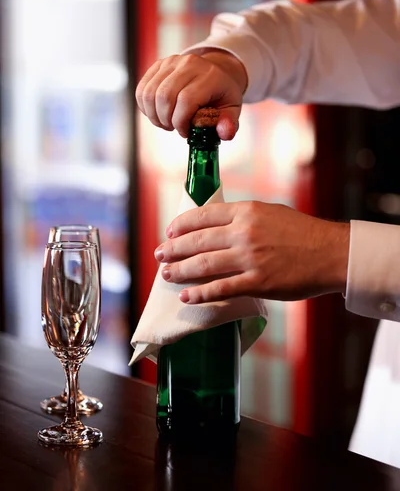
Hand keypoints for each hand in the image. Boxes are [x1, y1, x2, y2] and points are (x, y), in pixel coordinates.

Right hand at [136, 51, 247, 139]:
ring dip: (154, 115)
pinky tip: (157, 113)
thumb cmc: (222, 94)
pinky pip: (142, 89)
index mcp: (209, 76)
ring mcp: (171, 62)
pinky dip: (145, 107)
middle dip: (166, 120)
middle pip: (164, 96)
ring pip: (150, 94)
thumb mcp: (232, 108)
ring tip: (165, 121)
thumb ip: (229, 123)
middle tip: (173, 127)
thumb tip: (225, 133)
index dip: (181, 121)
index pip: (186, 100)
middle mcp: (189, 64)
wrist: (216, 71)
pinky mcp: (158, 65)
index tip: (185, 131)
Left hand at [154, 202, 349, 303]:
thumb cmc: (302, 232)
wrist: (330, 253)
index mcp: (247, 211)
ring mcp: (250, 259)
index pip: (204, 215)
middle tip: (160, 255)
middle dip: (174, 249)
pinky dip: (201, 294)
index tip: (170, 231)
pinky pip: (222, 289)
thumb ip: (244, 217)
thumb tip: (218, 225)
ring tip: (166, 275)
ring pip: (204, 265)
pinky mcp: (258, 283)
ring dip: (181, 271)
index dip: (182, 224)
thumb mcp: (271, 212)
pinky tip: (187, 297)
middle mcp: (244, 233)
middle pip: (198, 241)